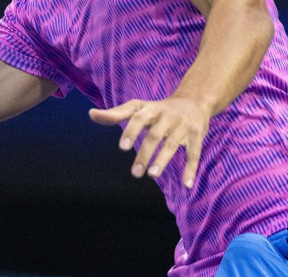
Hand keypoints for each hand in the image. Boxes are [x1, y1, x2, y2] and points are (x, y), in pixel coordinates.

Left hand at [88, 97, 210, 188]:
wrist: (194, 101)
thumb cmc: (158, 109)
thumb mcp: (138, 108)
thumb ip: (115, 114)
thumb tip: (91, 114)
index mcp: (150, 109)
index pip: (138, 118)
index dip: (131, 131)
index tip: (122, 147)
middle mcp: (167, 116)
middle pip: (155, 136)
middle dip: (145, 154)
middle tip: (135, 173)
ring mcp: (183, 126)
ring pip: (172, 145)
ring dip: (162, 161)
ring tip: (152, 175)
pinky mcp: (197, 135)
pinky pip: (194, 154)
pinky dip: (191, 169)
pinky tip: (186, 185)